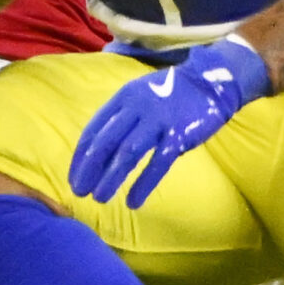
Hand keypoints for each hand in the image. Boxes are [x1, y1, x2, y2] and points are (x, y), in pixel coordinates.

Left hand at [69, 38, 268, 207]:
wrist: (209, 82)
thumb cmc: (171, 94)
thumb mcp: (140, 96)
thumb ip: (122, 118)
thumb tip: (100, 151)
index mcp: (123, 98)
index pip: (93, 130)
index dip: (80, 157)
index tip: (73, 178)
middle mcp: (137, 108)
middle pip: (105, 142)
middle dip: (89, 169)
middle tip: (80, 192)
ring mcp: (158, 120)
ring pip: (127, 153)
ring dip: (111, 178)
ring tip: (100, 198)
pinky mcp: (178, 134)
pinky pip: (157, 163)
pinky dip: (143, 184)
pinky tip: (133, 202)